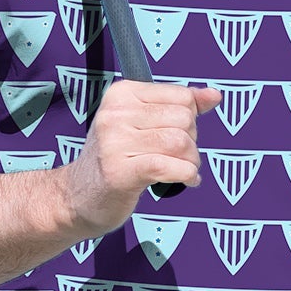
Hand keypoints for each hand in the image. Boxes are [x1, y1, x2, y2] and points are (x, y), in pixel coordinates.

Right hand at [58, 79, 218, 233]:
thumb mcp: (142, 124)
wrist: (77, 197)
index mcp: (122, 94)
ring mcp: (115, 142)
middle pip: (184, 119)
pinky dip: (186, 175)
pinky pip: (170, 166)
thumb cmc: (114, 160)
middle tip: (178, 157)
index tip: (178, 135)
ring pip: (181, 143)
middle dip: (192, 142)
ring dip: (191, 162)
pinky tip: (185, 180)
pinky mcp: (120, 171)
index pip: (182, 96)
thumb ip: (179, 107)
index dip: (191, 119)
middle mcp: (115, 114)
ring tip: (181, 170)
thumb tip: (214, 96)